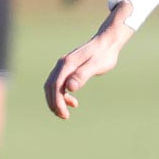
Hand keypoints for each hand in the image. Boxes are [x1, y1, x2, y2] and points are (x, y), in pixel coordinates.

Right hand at [43, 2, 135, 118]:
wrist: (107, 42)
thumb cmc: (104, 54)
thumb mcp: (95, 66)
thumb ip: (82, 75)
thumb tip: (70, 88)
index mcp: (67, 64)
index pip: (55, 86)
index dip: (57, 101)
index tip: (64, 114)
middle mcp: (62, 64)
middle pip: (50, 86)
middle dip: (54, 103)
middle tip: (64, 116)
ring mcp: (64, 66)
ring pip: (53, 86)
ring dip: (56, 100)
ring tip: (65, 113)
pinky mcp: (68, 68)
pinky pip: (59, 83)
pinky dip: (62, 95)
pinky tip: (73, 102)